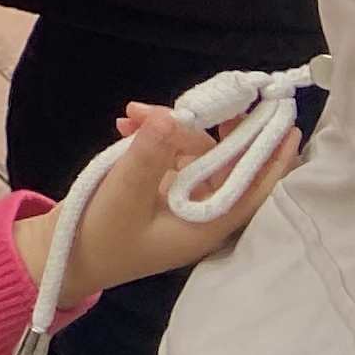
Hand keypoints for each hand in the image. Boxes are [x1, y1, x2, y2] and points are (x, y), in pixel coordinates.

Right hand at [18, 104, 298, 304]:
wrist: (67, 256)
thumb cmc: (102, 236)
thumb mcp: (123, 195)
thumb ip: (147, 156)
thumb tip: (171, 119)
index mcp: (206, 223)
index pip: (251, 189)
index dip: (272, 160)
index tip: (287, 127)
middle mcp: (201, 211)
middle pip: (224, 164)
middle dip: (212, 130)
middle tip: (209, 98)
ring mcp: (181, 200)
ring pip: (194, 155)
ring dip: (170, 129)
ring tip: (133, 112)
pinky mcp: (160, 190)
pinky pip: (169, 156)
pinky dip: (153, 137)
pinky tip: (126, 123)